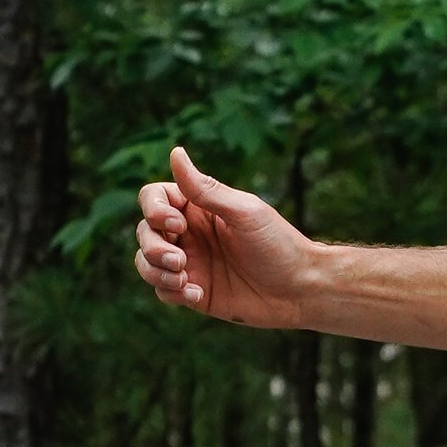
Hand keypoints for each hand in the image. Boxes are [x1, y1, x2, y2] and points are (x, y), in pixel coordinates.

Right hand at [133, 146, 311, 328]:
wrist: (300, 290)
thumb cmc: (279, 245)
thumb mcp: (244, 213)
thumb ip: (206, 190)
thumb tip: (176, 152)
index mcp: (199, 207)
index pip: (154, 198)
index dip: (154, 209)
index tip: (175, 223)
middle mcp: (189, 233)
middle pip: (145, 232)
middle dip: (153, 247)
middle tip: (180, 261)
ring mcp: (190, 263)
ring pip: (146, 262)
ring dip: (156, 272)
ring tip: (184, 279)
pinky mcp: (193, 291)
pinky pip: (162, 290)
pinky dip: (171, 292)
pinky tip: (197, 294)